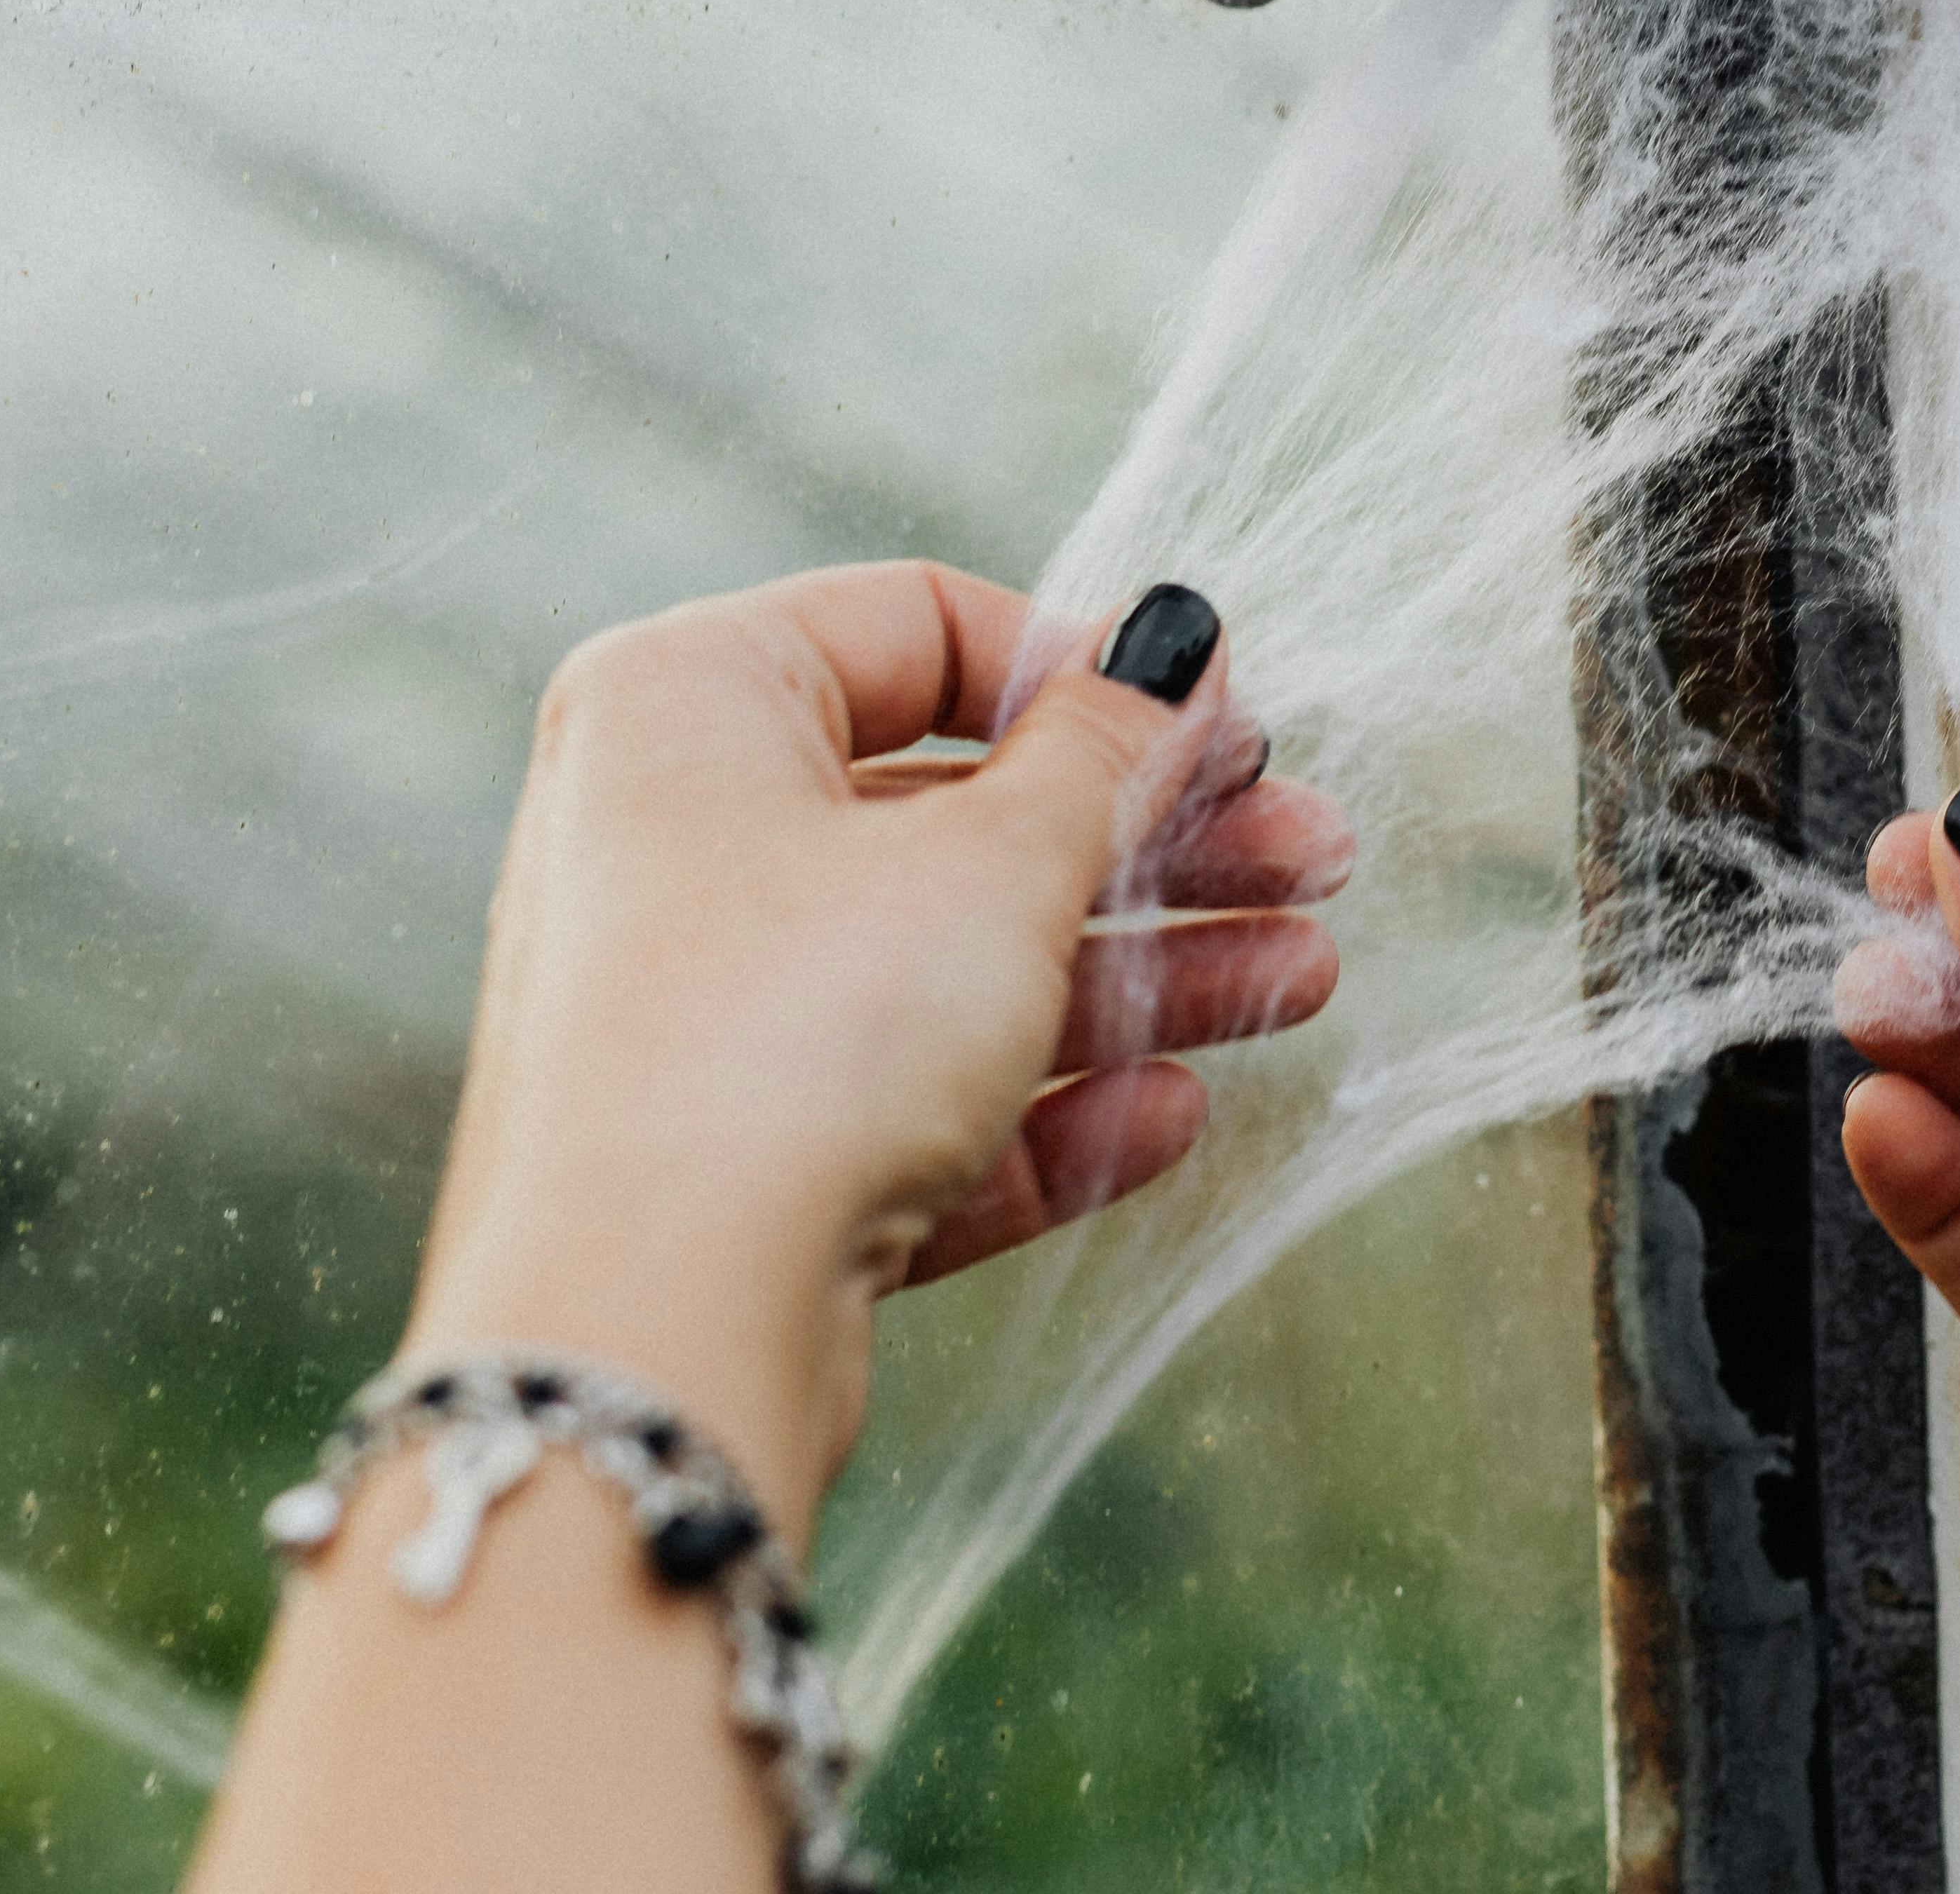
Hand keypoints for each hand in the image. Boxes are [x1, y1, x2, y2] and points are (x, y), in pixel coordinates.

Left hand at [406, 563, 1349, 1531]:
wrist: (647, 1332)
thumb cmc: (794, 1035)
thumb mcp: (998, 860)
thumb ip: (1107, 751)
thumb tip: (1169, 651)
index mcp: (688, 705)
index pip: (919, 627)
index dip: (1091, 670)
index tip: (1224, 721)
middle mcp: (671, 844)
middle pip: (958, 812)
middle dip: (1156, 841)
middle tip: (1311, 856)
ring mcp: (699, 1015)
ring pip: (955, 968)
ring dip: (1139, 975)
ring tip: (1303, 980)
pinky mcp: (735, 1169)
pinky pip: (913, 1110)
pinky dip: (1047, 1107)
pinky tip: (1174, 1112)